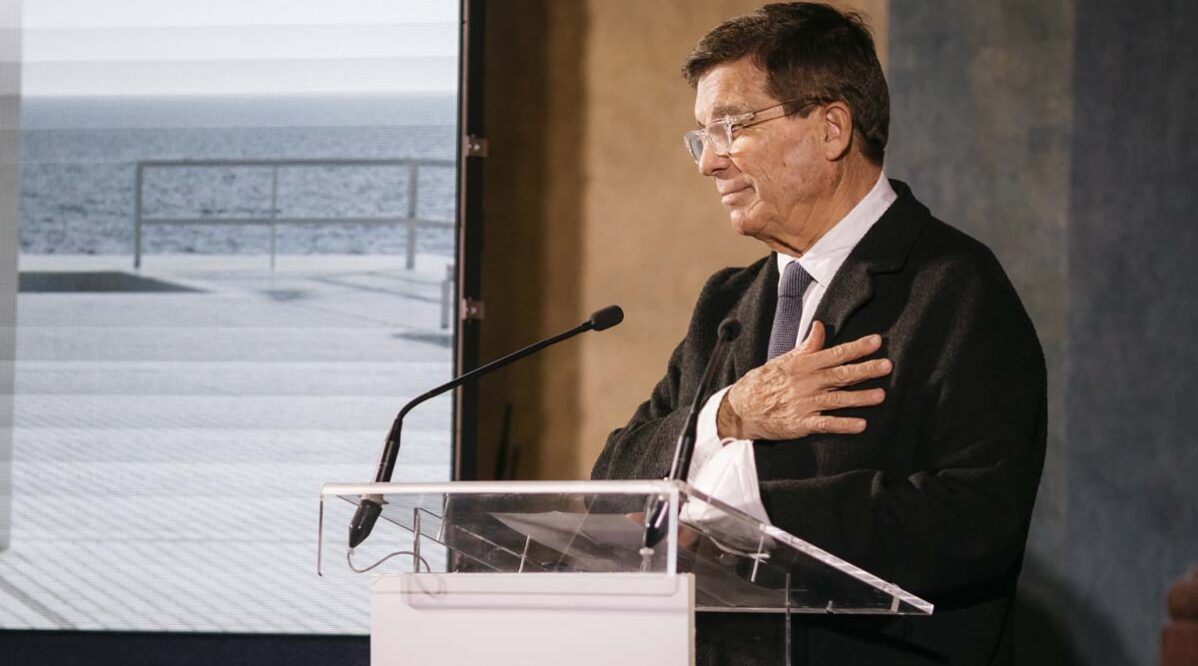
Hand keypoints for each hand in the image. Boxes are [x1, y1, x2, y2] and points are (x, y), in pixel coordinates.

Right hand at [716, 321, 890, 440]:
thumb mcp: (783, 360)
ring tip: (880, 395)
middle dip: (865, 369)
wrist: (740, 409)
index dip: (856, 347)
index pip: (833, 353)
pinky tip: (861, 425)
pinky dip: (843, 425)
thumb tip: (820, 326)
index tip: (876, 341)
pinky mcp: (800, 424)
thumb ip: (806, 347)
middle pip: (840, 375)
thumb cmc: (763, 382)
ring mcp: (803, 404)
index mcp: (802, 365)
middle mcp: (805, 383)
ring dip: (859, 397)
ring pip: (836, 399)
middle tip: (887, 366)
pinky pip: (825, 424)